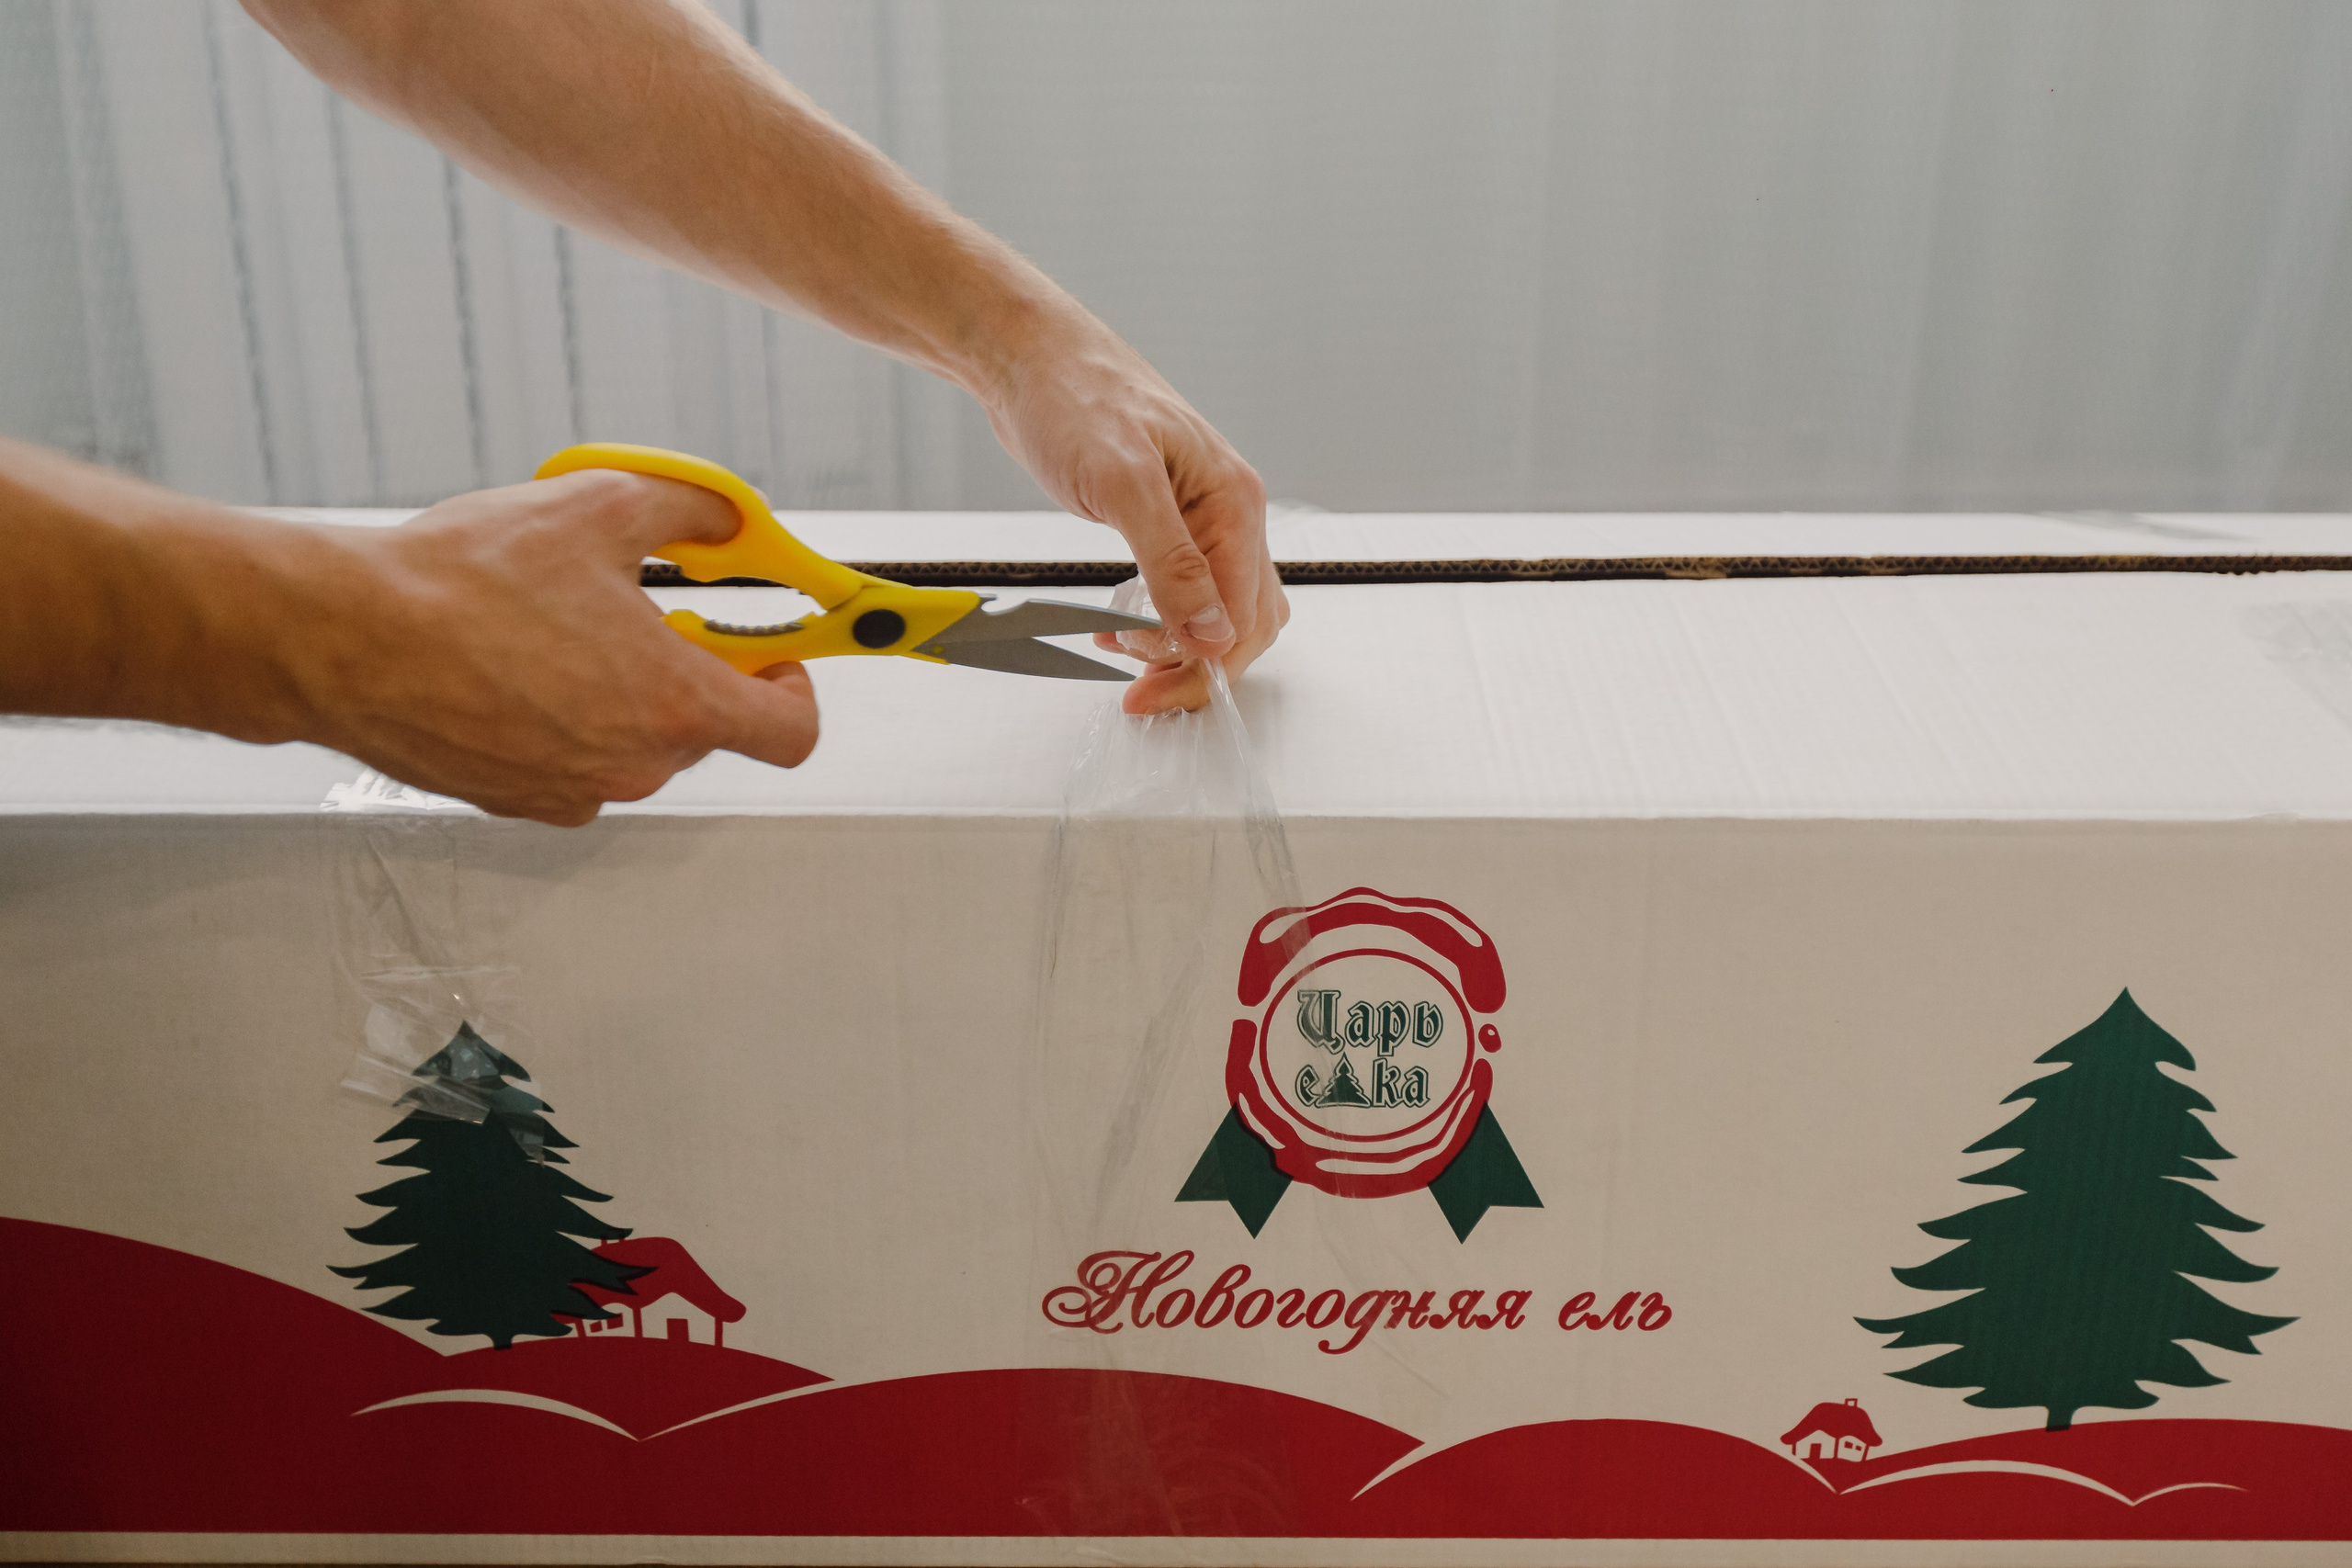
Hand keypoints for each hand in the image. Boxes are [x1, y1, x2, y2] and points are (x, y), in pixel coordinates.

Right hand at [287, 471, 817, 824]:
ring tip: (556, 628)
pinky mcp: (514, 799)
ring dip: (617, 692)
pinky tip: (511, 664)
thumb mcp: (600, 505)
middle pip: (704, 728)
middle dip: (686, 669)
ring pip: (631, 742)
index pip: (788, 733)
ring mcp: (572, 790)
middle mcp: (633, 765)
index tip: (773, 655)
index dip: (793, 690)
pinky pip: (568, 759)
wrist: (343, 636)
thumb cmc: (461, 583)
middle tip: (642, 613)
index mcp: (675, 706)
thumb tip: (723, 518)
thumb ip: (689, 512)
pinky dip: (560, 718)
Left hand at [980, 312, 1287, 713]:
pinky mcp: (1168, 520)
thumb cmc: (1075, 397)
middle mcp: (1229, 512)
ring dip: (1179, 646)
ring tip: (1120, 650)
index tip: (1149, 694)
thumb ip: (1172, 562)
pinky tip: (1116, 624)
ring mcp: (1201, 516)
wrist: (1032, 356)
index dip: (1203, 668)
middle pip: (1243, 622)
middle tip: (1137, 689)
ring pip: (1221, 610)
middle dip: (1194, 666)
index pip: (1245, 618)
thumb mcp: (1122, 482)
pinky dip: (1161, 619)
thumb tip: (1211, 633)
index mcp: (1235, 502)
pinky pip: (1188, 587)